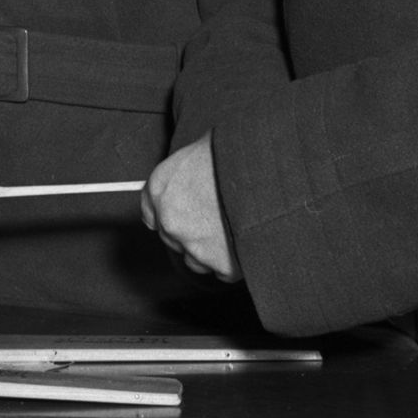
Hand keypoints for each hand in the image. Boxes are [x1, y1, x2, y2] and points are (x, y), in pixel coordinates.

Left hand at [140, 135, 240, 280]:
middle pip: (173, 238)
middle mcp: (170, 220)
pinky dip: (233, 262)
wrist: (267, 174)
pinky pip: (222, 271)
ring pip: (195, 259)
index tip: (179, 213)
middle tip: (215, 219)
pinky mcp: (221, 265)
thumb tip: (193, 169)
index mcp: (161, 187)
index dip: (167, 212)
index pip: (149, 211)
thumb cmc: (238, 155)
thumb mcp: (203, 146)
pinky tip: (244, 242)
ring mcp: (194, 245)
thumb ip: (189, 167)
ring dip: (210, 250)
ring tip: (232, 230)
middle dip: (191, 231)